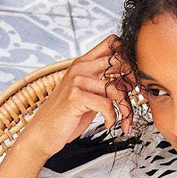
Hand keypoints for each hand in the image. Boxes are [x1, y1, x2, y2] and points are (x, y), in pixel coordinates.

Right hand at [17, 33, 136, 160]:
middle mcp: (80, 67)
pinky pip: (107, 105)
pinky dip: (112, 118)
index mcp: (83, 63)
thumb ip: (102, 86)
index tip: (133, 78)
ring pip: (117, 89)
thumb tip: (128, 83)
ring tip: (125, 122)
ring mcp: (77, 80)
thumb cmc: (66, 117)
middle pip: (120, 62)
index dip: (129, 57)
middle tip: (133, 100)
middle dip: (134, 82)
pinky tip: (109, 125)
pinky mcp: (76, 96)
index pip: (113, 43)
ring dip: (126, 109)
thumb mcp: (87, 96)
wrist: (43, 134)